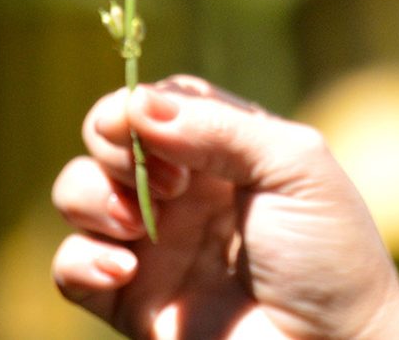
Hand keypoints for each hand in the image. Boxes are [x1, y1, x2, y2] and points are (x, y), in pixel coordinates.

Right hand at [51, 75, 398, 338]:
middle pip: (109, 137)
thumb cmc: (328, 253)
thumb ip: (221, 128)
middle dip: (113, 145)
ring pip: (78, 192)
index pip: (162, 101)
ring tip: (137, 226)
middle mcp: (185, 189)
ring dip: (90, 196)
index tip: (152, 125)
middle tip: (166, 183)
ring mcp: (156, 243)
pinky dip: (81, 259)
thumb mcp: (296, 167)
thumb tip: (137, 105)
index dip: (143, 104)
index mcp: (227, 149)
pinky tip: (125, 270)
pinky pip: (70, 265)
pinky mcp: (131, 298)